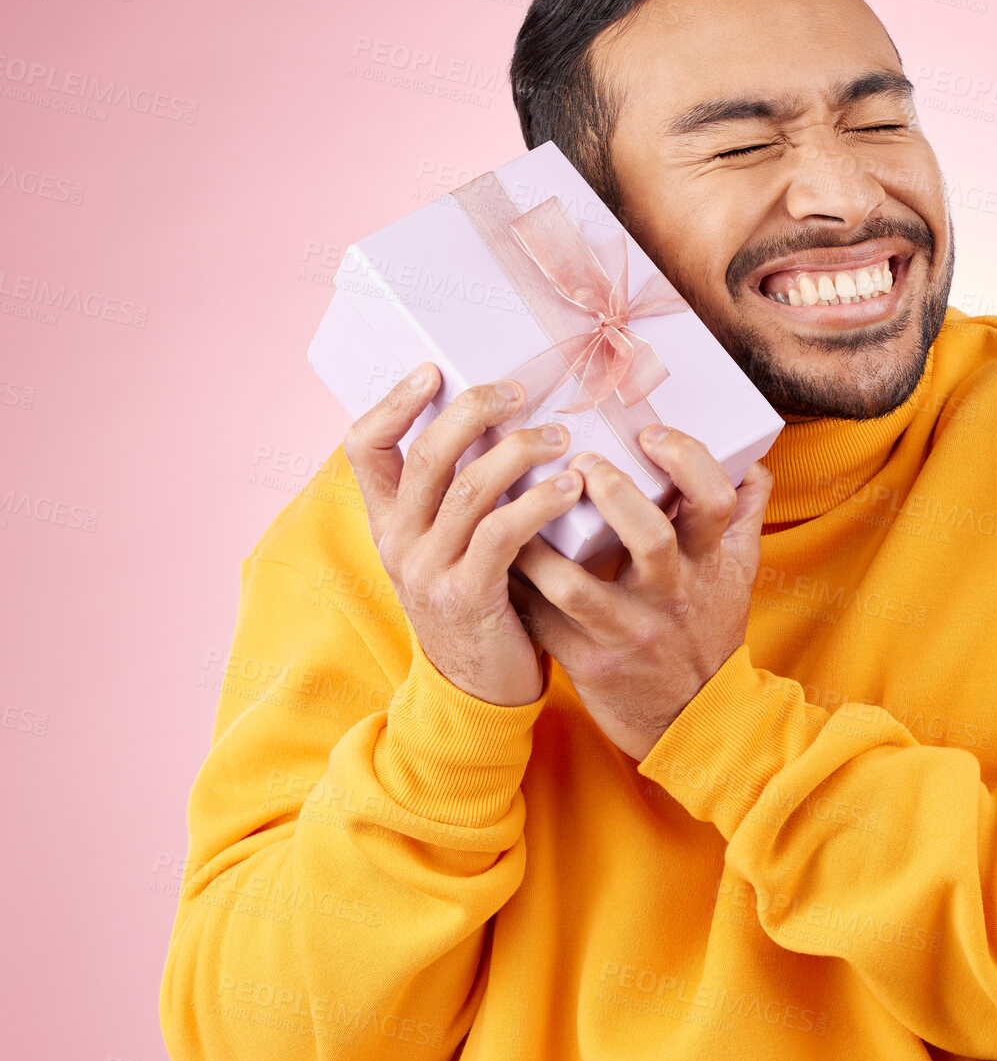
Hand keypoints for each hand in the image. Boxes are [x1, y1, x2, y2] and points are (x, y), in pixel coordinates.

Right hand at [342, 363, 584, 706]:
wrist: (478, 690)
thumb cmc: (478, 600)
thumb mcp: (450, 547)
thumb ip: (458, 497)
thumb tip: (498, 423)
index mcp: (388, 522)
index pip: (363, 447)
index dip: (393, 402)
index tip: (433, 370)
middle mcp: (398, 542)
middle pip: (426, 455)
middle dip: (473, 411)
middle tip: (518, 392)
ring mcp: (430, 571)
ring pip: (467, 488)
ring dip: (519, 451)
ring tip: (560, 437)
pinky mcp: (469, 597)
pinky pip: (502, 533)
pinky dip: (539, 501)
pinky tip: (570, 486)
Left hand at [506, 425, 773, 759]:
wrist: (693, 719)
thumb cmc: (708, 631)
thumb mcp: (738, 574)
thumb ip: (743, 515)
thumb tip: (751, 461)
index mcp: (708, 563)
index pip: (714, 501)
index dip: (686, 459)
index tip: (650, 433)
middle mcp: (671, 596)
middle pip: (650, 538)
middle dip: (612, 494)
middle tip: (580, 461)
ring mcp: (627, 631)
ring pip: (575, 587)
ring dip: (539, 544)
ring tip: (516, 505)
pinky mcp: (589, 661)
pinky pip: (542, 621)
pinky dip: (517, 587)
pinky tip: (495, 556)